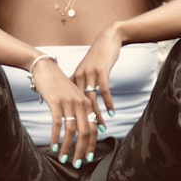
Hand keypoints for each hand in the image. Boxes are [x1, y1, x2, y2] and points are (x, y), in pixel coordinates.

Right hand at [29, 57, 99, 167]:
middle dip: (82, 150)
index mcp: (86, 103)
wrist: (45, 68)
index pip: (93, 127)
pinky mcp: (56, 102)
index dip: (92, 144)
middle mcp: (80, 103)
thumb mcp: (71, 95)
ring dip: (68, 147)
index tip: (89, 157)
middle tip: (78, 163)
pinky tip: (54, 146)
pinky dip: (56, 137)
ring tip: (64, 158)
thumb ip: (77, 109)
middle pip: (85, 132)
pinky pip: (58, 124)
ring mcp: (69, 103)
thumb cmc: (57, 83)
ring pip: (72, 131)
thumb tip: (78, 128)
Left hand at [68, 31, 121, 160]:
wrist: (106, 39)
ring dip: (95, 118)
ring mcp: (89, 75)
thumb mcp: (85, 74)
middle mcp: (78, 80)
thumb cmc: (96, 58)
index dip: (69, 125)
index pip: (69, 108)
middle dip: (80, 127)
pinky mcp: (100, 70)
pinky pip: (103, 90)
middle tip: (83, 140)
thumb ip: (80, 88)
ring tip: (99, 131)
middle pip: (78, 108)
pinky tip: (111, 114)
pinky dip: (107, 103)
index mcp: (72, 82)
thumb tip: (78, 105)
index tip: (70, 141)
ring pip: (90, 102)